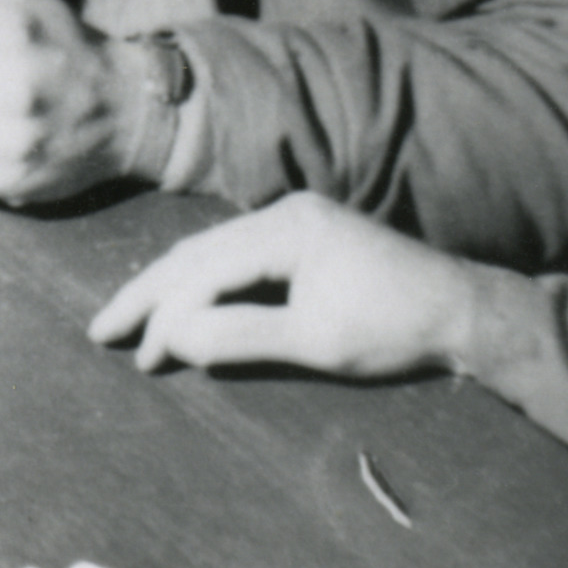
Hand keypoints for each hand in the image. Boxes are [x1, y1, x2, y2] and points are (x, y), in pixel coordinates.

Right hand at [88, 191, 487, 375]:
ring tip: (133, 326)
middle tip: (102, 331)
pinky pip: (236, 258)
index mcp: (287, 228)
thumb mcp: (317, 342)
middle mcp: (284, 213)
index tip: (137, 355)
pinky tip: (184, 307)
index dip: (164, 312)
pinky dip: (204, 285)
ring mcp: (296, 222)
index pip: (203, 268)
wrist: (465, 311)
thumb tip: (174, 338)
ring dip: (172, 291)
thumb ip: (240, 336)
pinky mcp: (306, 239)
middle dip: (148, 294)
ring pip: (213, 253)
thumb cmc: (397, 328)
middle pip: (197, 252)